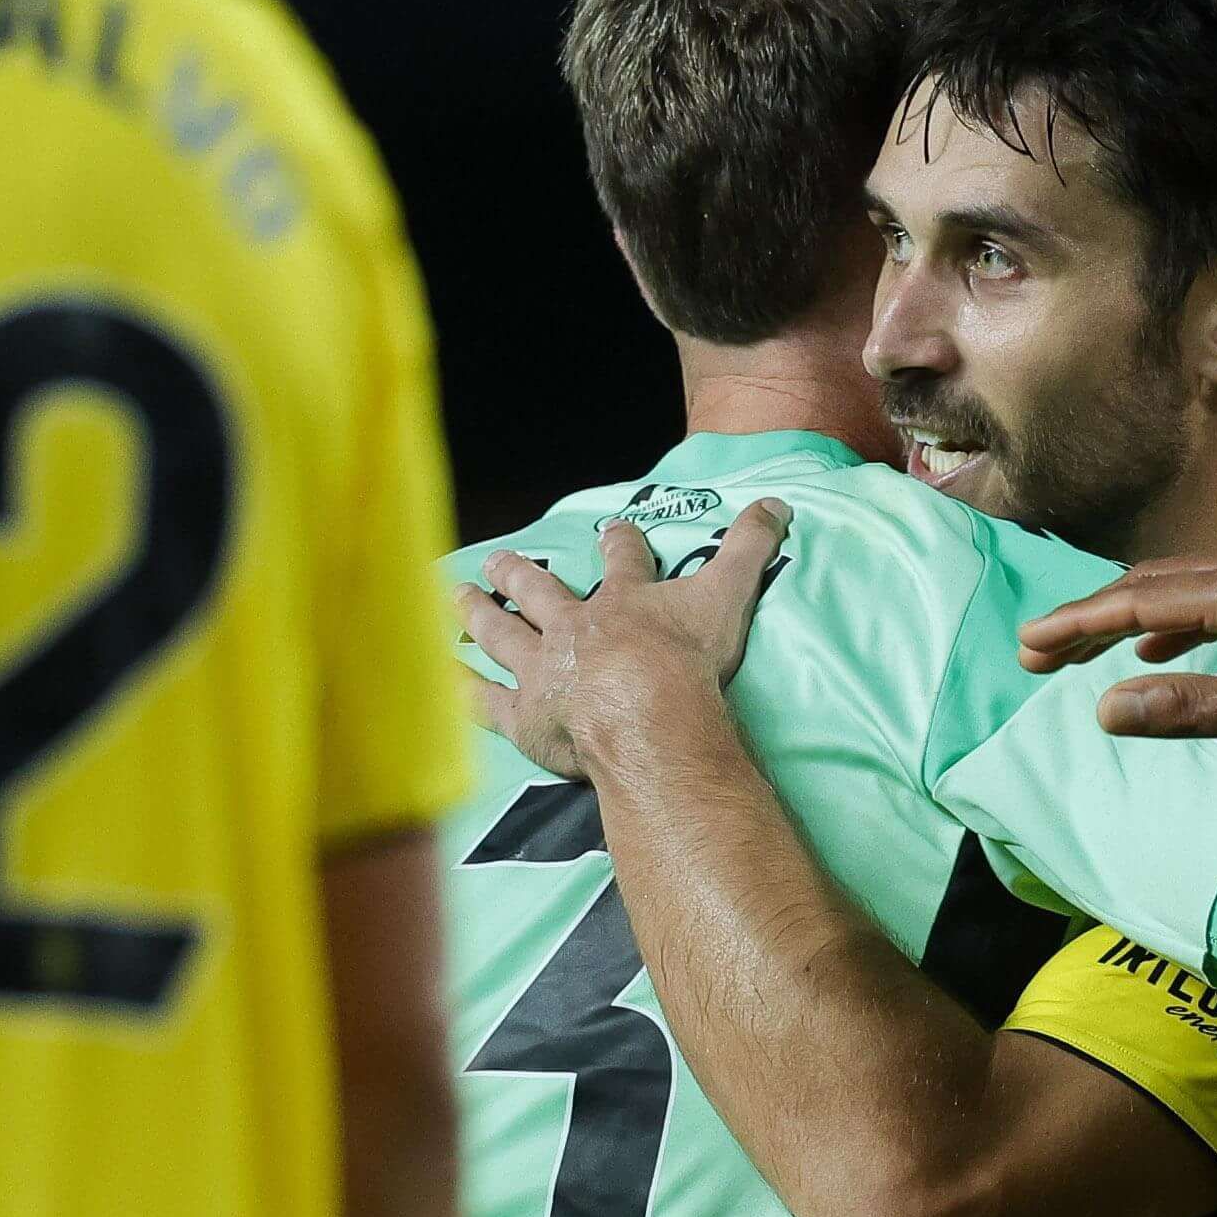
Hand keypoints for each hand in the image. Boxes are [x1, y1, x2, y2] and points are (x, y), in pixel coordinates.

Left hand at [458, 500, 791, 783]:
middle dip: (522, 573)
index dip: (618, 546)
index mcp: (623, 601)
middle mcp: (573, 627)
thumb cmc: (686, 657)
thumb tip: (778, 502)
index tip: (609, 532)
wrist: (644, 711)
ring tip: (457, 595)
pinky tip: (438, 671)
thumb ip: (750, 548)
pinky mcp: (524, 715)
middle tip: (500, 557)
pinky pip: (482, 700)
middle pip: (541, 591)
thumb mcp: (728, 593)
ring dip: (480, 612)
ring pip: (503, 634)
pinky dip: (459, 685)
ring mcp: (543, 670)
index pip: (622, 562)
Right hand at [1010, 540, 1216, 762]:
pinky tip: (1170, 648)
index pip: (1138, 599)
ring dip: (1136, 618)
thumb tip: (1107, 706)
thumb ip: (1185, 708)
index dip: (1077, 624)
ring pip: (1191, 587)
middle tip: (1040, 650)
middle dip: (1093, 617)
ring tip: (1092, 650)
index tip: (1029, 645)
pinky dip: (1183, 620)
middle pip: (1156, 582)